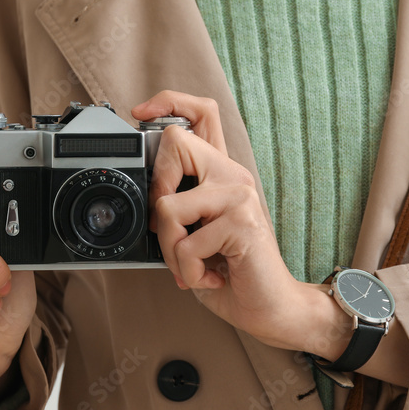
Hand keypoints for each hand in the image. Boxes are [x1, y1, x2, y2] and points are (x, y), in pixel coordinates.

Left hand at [131, 91, 344, 359]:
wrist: (269, 307)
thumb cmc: (228, 272)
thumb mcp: (193, 234)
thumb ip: (176, 208)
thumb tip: (143, 197)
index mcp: (221, 173)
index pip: (202, 112)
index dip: (169, 102)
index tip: (139, 112)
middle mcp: (232, 175)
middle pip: (176, 143)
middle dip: (156, 193)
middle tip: (172, 233)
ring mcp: (239, 194)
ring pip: (167, 206)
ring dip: (170, 250)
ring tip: (191, 266)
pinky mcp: (241, 221)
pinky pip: (185, 244)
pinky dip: (187, 271)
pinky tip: (209, 277)